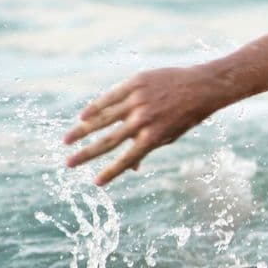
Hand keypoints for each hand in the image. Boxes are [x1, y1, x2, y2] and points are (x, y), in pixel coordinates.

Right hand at [63, 65, 221, 185]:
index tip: (96, 183)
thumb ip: (147, 148)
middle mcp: (143, 121)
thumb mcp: (170, 136)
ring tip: (66, 141)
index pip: (126, 159)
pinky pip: (110, 97)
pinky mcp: (135, 84)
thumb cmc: (185, 116)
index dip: (111, 172)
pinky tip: (82, 117)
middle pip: (108, 141)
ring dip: (82, 130)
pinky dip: (95, 107)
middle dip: (86, 154)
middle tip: (68, 164)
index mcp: (153, 137)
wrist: (200, 87)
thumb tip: (132, 168)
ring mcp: (137, 101)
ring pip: (103, 118)